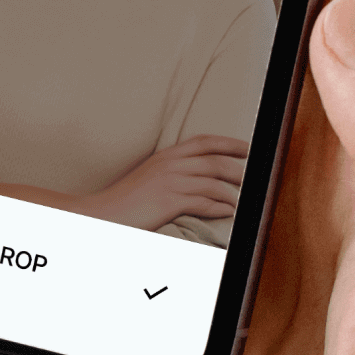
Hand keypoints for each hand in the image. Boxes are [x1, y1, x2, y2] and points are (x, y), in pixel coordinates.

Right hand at [66, 135, 246, 230]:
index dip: (228, 143)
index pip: (203, 142)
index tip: (246, 147)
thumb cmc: (124, 200)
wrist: (103, 213)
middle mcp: (170, 164)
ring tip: (241, 199)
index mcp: (165, 155)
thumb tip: (193, 177)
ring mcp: (171, 182)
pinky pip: (204, 202)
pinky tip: (228, 211)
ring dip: (231, 191)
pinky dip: (220, 206)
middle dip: (237, 166)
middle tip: (252, 175)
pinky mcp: (170, 201)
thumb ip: (170, 172)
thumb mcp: (149, 177)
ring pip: (213, 181)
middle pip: (214, 160)